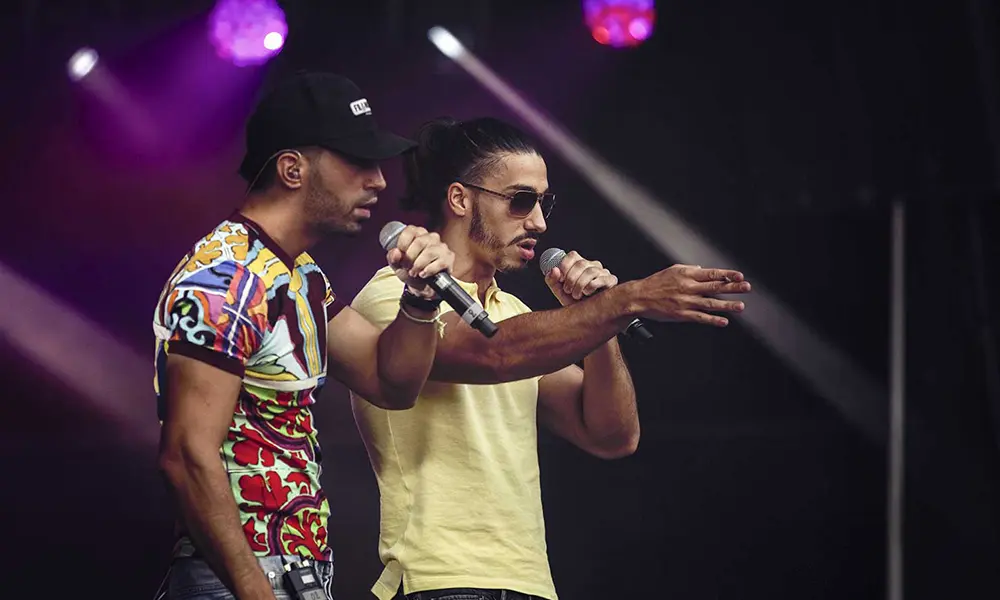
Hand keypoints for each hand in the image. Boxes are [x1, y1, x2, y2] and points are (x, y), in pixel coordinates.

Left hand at [386, 225, 454, 297]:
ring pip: (429, 252)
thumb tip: (396, 253)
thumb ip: (393, 257)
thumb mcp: (397, 264)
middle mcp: (431, 237)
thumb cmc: (409, 270)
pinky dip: (429, 270)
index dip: (403, 245)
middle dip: (410, 258)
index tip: (400, 256)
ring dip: (418, 265)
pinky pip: (439, 262)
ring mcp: (441, 247)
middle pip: (419, 242)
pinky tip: (424, 274)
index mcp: (418, 233)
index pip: (410, 231)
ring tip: (414, 273)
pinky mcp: (449, 258)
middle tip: (407, 267)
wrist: (421, 286)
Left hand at [545, 251, 618, 305]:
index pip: (573, 256)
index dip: (565, 266)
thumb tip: (554, 270)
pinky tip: (587, 293)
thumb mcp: (559, 291)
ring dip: (580, 285)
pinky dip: (591, 287)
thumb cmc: (573, 301)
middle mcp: (592, 265)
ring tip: (576, 295)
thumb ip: (552, 280)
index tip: (560, 279)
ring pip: (590, 271)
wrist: (586, 316)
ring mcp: (603, 272)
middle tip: (568, 290)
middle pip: (581, 264)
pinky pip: (602, 279)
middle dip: (571, 278)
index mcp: (580, 264)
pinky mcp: (611, 280)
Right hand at [630, 264, 750, 326]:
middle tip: (746, 288)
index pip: (712, 274)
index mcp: (687, 275)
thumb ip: (690, 269)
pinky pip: (700, 318)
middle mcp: (689, 287)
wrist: (639, 297)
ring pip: (710, 303)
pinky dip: (712, 320)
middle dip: (732, 288)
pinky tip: (723, 321)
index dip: (727, 275)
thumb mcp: (673, 270)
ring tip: (740, 306)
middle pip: (715, 287)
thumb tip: (703, 269)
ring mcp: (686, 302)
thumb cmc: (655, 283)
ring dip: (727, 305)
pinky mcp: (681, 314)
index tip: (740, 276)